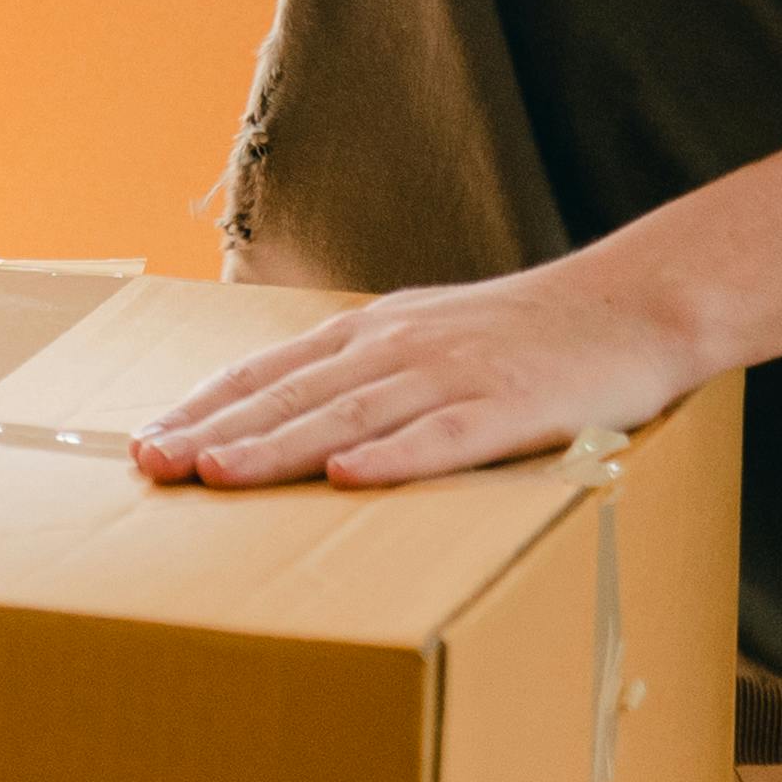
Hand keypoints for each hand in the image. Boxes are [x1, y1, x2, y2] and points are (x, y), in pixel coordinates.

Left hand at [127, 250, 718, 490]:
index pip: (270, 372)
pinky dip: (394, 457)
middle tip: (150, 464)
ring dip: (278, 444)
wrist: (635, 304)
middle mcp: (401, 347)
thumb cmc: (528, 333)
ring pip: (349, 414)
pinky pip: (445, 435)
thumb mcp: (433, 338)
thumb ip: (370, 374)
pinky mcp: (511, 406)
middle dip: (214, 429)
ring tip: (216, 472)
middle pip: (292, 393)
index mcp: (376, 334)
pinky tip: (349, 478)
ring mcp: (454, 374)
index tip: (146, 439)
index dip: (206, 405)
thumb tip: (298, 423)